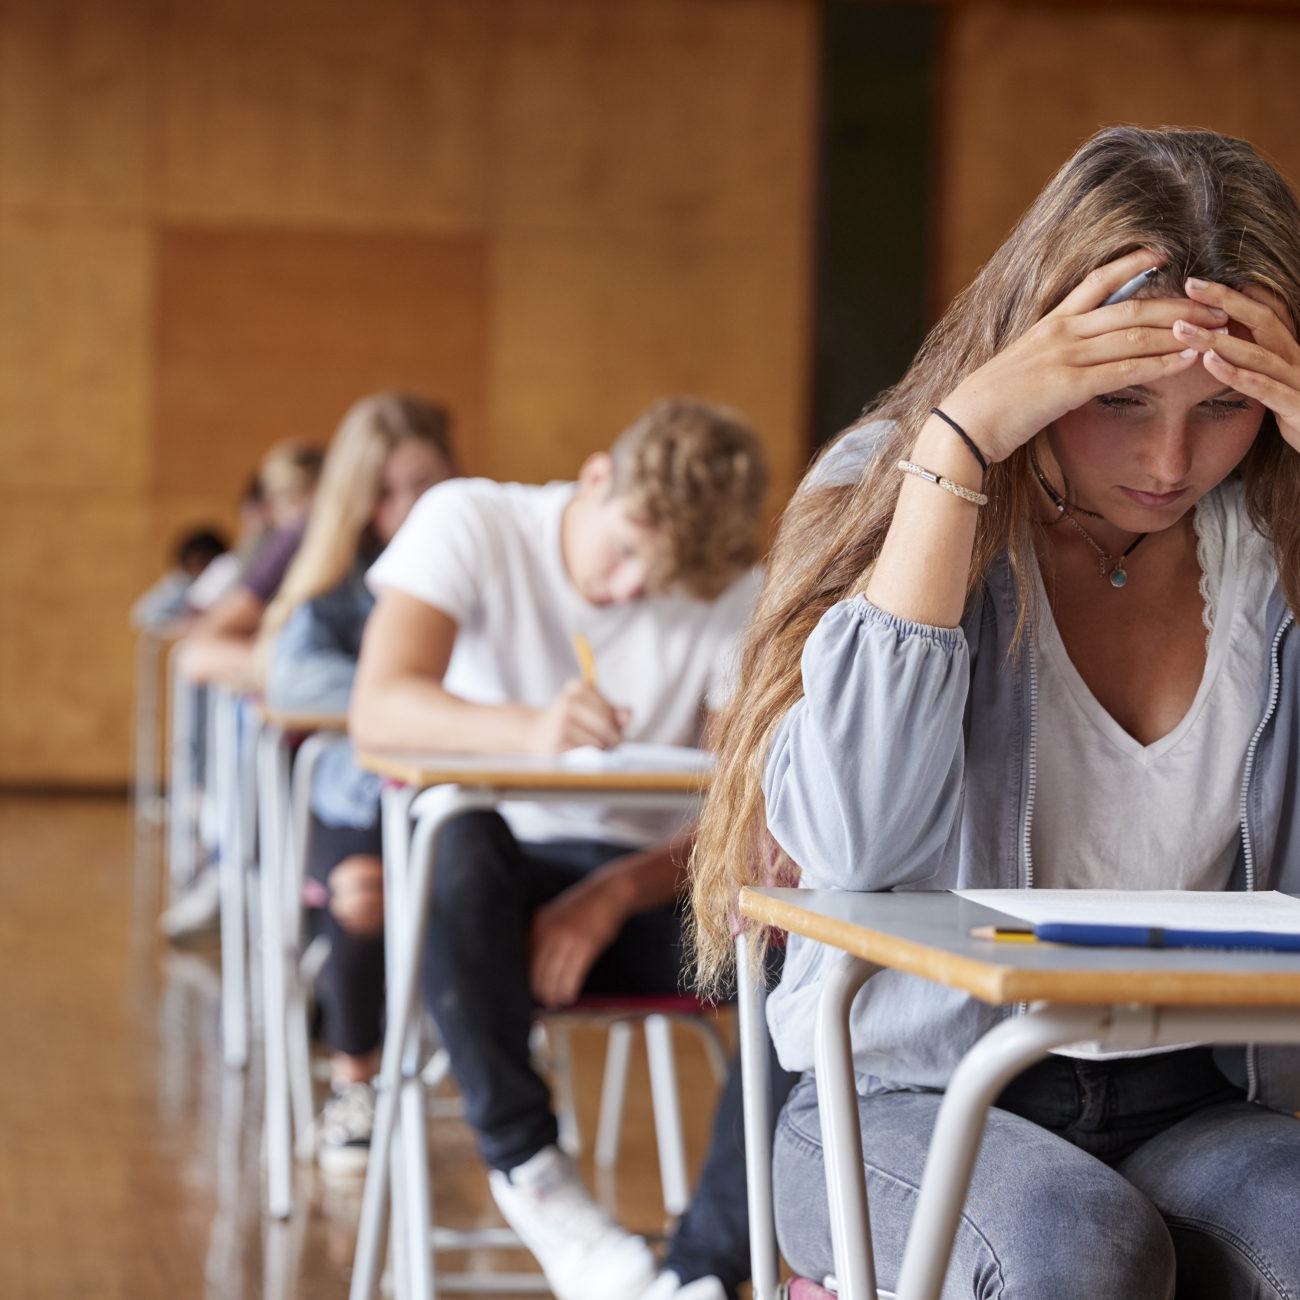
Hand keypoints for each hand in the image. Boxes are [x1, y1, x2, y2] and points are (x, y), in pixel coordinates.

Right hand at [527, 677, 630, 752]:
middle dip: (612, 738)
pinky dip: (587, 758)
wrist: (536, 732)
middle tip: (610, 743)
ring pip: (597, 743)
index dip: (615, 723)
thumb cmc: (572, 720)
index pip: (610, 710)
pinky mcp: (555, 744)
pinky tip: (580, 753)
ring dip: (600, 749)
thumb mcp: (593, 708)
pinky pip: (585, 755)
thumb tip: (629, 719)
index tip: (611, 728)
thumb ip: (615, 712)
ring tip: (591, 746)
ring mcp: (559, 723)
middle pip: (605, 726)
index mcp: (577, 687)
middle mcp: (566, 702)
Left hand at [529, 872, 631, 1006]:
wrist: (608, 893)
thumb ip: (544, 936)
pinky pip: (573, 974)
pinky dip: (569, 988)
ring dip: (554, 993)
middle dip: (540, 990)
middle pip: (537, 971)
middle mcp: (549, 931)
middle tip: (545, 1001)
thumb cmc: (583, 909)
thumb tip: (535, 967)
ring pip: (554, 976)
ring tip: (557, 1001)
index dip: (529, 978)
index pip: (526, 959)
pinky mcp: (585, 945)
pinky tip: (570, 995)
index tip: (533, 990)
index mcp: (538, 924)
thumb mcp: (556, 916)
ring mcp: (567, 938)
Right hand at [939, 249, 1229, 462]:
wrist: (964, 424)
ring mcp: (1065, 358)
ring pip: (1134, 336)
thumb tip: (1070, 358)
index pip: (1096, 282)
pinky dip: (1160, 365)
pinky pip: (1125, 371)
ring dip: (1180, 332)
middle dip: (1178, 303)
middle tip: (1216, 300)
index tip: (1165, 252)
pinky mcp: (1069, 386)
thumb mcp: (1021, 367)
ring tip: (1214, 328)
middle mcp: (1061, 333)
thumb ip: (1050, 356)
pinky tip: (1187, 361)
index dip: (1133, 264)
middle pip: (1131, 307)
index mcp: (1048, 324)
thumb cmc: (989, 403)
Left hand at [1175, 279, 1299, 450]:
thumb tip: (1222, 349)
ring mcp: (1298, 381)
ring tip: (1182, 328)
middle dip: (1225, 301)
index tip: (1200, 282)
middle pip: (1263, 321)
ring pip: (1256, 353)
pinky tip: (1209, 362)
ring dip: (1217, 339)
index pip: (1265, 314)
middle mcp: (1297, 360)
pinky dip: (1235, 373)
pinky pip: (1263, 387)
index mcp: (1292, 353)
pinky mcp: (1297, 407)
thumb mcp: (1280, 388)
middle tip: (1189, 284)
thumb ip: (1258, 368)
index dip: (1235, 296)